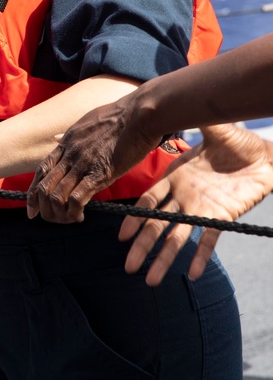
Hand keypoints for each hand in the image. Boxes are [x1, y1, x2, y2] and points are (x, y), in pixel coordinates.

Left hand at [26, 97, 160, 222]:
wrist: (139, 114)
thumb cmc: (120, 117)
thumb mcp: (86, 123)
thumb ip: (70, 135)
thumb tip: (56, 138)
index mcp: (67, 142)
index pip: (42, 170)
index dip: (33, 191)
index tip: (31, 207)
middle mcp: (70, 154)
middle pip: (44, 186)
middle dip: (42, 207)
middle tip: (48, 218)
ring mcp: (83, 164)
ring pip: (56, 195)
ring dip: (58, 213)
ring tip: (67, 219)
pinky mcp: (100, 174)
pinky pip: (77, 198)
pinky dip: (73, 211)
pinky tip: (79, 216)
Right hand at [119, 123, 272, 285]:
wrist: (264, 154)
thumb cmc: (236, 141)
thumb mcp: (210, 128)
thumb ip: (190, 120)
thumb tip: (169, 100)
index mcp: (174, 178)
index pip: (147, 201)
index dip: (133, 219)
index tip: (119, 236)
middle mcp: (183, 197)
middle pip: (156, 226)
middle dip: (141, 247)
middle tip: (128, 268)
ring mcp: (201, 209)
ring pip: (177, 238)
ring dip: (164, 258)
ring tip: (150, 279)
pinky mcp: (222, 216)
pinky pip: (209, 240)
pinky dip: (201, 257)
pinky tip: (192, 274)